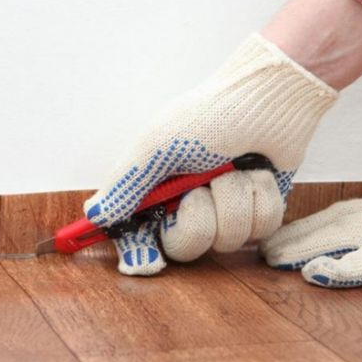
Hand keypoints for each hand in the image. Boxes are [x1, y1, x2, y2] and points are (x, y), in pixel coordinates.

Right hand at [85, 32, 337, 275]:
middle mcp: (189, 203)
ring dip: (234, 199)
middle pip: (186, 247)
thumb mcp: (157, 145)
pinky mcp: (260, 209)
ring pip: (228, 239)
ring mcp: (226, 208)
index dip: (140, 250)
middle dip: (199, 216)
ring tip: (235, 168)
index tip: (146, 261)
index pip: (138, 234)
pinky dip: (260, 198)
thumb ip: (126, 184)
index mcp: (157, 188)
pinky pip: (261, 228)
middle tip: (201, 186)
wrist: (267, 99)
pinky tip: (258, 172)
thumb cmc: (209, 115)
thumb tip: (93, 216)